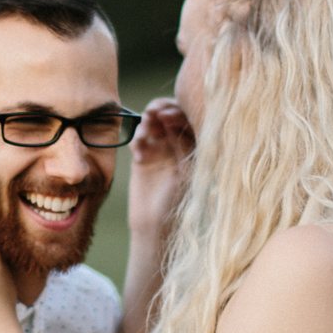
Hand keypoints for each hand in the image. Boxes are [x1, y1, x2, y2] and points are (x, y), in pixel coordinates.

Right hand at [128, 97, 194, 238]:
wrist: (153, 223)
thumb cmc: (175, 201)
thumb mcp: (184, 172)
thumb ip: (182, 145)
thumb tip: (172, 118)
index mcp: (195, 145)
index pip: (189, 119)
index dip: (178, 112)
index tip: (167, 115)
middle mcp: (179, 143)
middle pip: (171, 114)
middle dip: (161, 109)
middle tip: (152, 112)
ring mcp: (161, 148)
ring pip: (154, 121)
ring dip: (147, 121)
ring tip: (144, 132)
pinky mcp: (143, 155)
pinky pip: (140, 137)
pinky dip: (138, 140)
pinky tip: (138, 155)